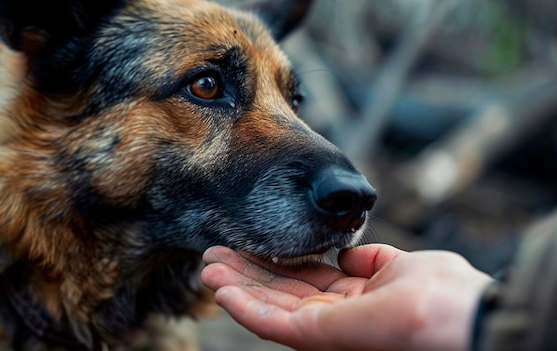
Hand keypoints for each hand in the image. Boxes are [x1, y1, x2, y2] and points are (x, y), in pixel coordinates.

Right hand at [201, 244, 492, 350]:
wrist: (466, 318)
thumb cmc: (446, 295)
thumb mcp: (403, 267)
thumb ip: (370, 261)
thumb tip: (345, 254)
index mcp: (354, 303)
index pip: (302, 283)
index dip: (273, 265)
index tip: (246, 246)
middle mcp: (335, 318)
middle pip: (279, 294)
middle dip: (245, 274)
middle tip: (212, 255)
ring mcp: (325, 330)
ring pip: (269, 308)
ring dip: (236, 287)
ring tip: (207, 267)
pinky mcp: (320, 337)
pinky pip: (273, 325)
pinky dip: (245, 307)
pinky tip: (222, 289)